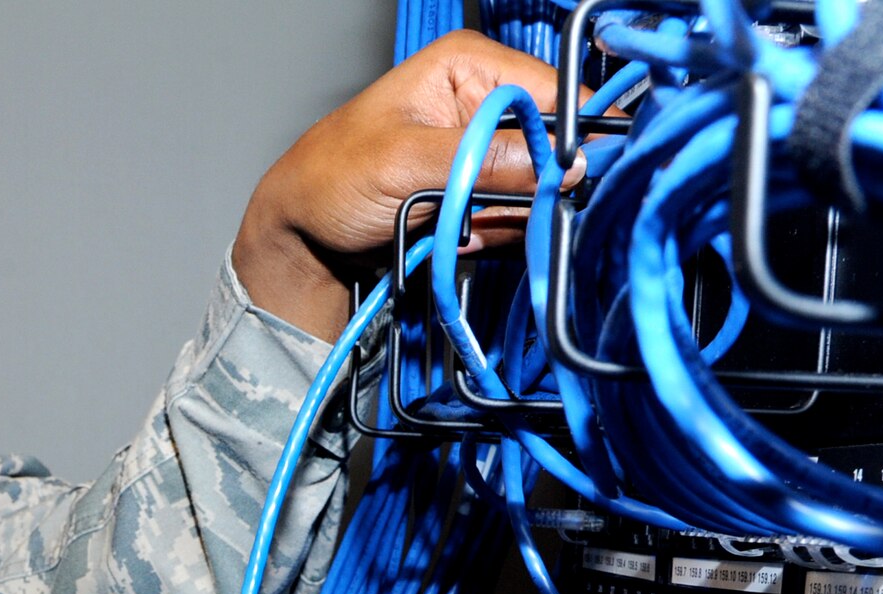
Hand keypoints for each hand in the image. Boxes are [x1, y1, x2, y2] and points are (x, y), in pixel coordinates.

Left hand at [232, 31, 574, 339]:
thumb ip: (482, 160)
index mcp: (469, 66)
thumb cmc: (331, 178)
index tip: (580, 177)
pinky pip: (518, 217)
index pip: (555, 89)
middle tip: (505, 213)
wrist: (303, 233)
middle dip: (542, 185)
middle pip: (556, 142)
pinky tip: (458, 238)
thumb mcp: (404, 162)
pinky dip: (498, 236)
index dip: (577, 132)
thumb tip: (562, 163)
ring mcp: (487, 153)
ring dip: (514, 217)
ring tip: (461, 226)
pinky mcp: (483, 194)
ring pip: (542, 188)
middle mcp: (486, 102)